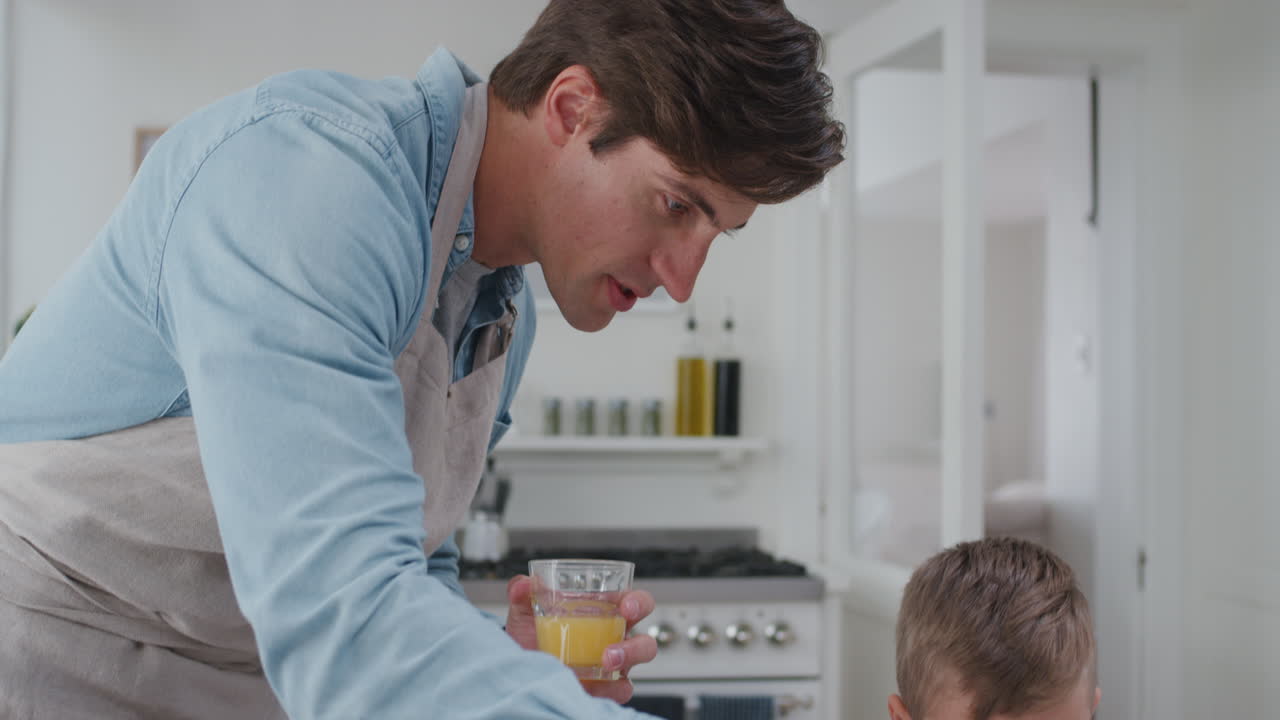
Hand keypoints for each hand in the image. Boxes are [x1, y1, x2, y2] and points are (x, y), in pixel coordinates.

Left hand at [505, 575, 658, 702]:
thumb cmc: (532, 636)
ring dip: (628, 659)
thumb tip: (524, 584)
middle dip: (637, 642)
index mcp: (603, 612)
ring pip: (638, 663)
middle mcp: (614, 637)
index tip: (626, 605)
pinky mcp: (606, 688)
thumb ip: (521, 593)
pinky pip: (621, 690)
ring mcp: (613, 665)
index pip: (633, 602)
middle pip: (646, 636)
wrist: (520, 668)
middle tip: (615, 643)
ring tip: (604, 661)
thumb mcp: (524, 612)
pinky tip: (592, 686)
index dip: (637, 602)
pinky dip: (610, 689)